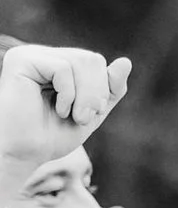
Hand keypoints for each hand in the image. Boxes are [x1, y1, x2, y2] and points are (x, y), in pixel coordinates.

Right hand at [0, 44, 130, 180]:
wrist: (24, 153)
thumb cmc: (53, 135)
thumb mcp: (93, 111)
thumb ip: (110, 88)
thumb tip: (126, 61)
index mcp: (57, 65)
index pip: (96, 62)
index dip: (104, 88)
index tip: (93, 113)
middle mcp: (42, 56)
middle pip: (91, 59)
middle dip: (97, 92)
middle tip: (84, 117)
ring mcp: (30, 55)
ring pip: (81, 60)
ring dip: (86, 95)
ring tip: (74, 116)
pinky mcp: (21, 60)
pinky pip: (63, 67)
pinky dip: (69, 93)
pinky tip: (59, 109)